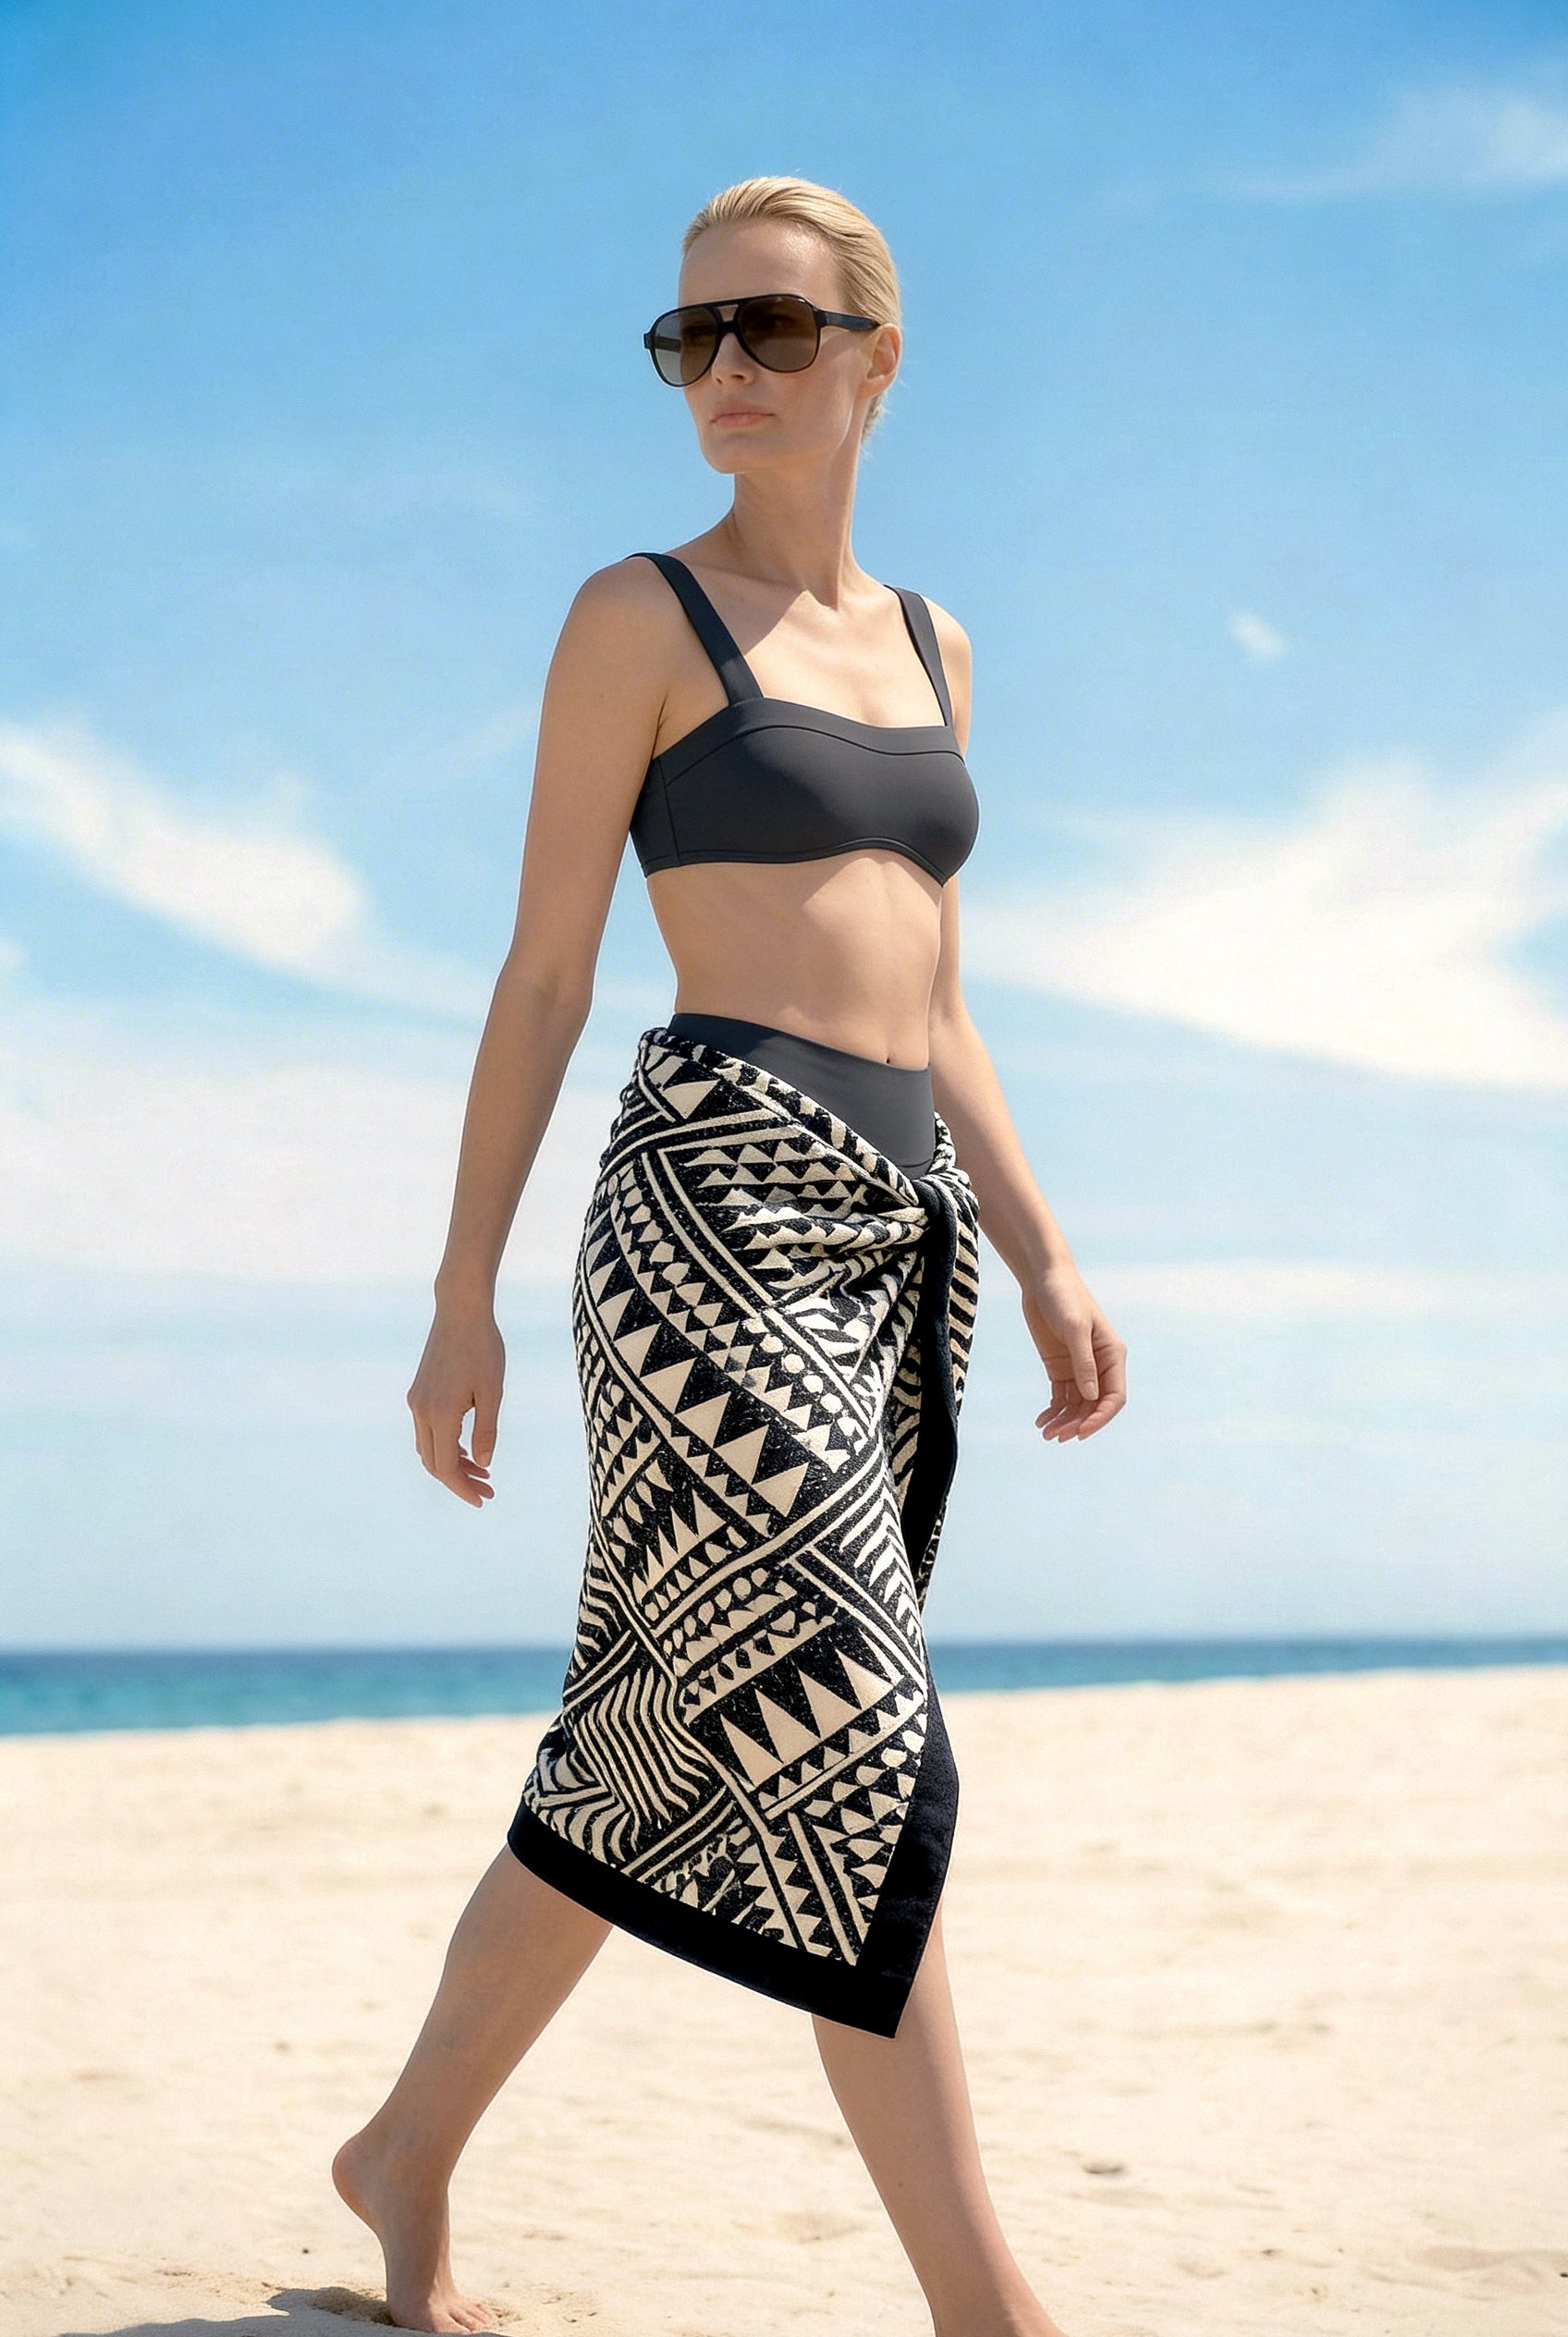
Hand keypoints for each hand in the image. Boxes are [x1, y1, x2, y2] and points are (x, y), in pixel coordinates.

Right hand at [407, 1297, 505, 1505]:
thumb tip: (484, 1464)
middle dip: (459, 1480)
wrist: (460, 1311)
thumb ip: (487, 1431)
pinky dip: (445, 1445)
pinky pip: (427, 1431)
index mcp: (440, 1414)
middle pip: (433, 1463)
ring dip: (452, 1464)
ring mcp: (416, 1401)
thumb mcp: (493, 1392)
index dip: (463, 1488)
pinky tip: (467, 1448)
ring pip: (428, 1448)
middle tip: (488, 1489)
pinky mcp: (418, 1392)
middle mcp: (421, 1411)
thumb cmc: (483, 1348)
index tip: (484, 1499)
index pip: (446, 1467)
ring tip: (481, 1472)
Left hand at [1021, 1262, 1126, 1442]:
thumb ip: (1083, 1362)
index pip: (1114, 1397)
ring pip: (1077, 1405)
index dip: (1100, 1418)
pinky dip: (1053, 1411)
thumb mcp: (1074, 1328)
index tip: (1080, 1432)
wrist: (1043, 1279)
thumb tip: (1091, 1398)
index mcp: (1112, 1356)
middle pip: (1094, 1406)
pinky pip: (1061, 1396)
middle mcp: (1099, 1366)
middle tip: (1056, 1437)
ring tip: (1046, 1434)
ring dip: (1064, 1421)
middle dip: (1078, 1424)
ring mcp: (1079, 1368)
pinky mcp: (1060, 1367)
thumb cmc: (1065, 1297)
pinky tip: (1041, 1421)